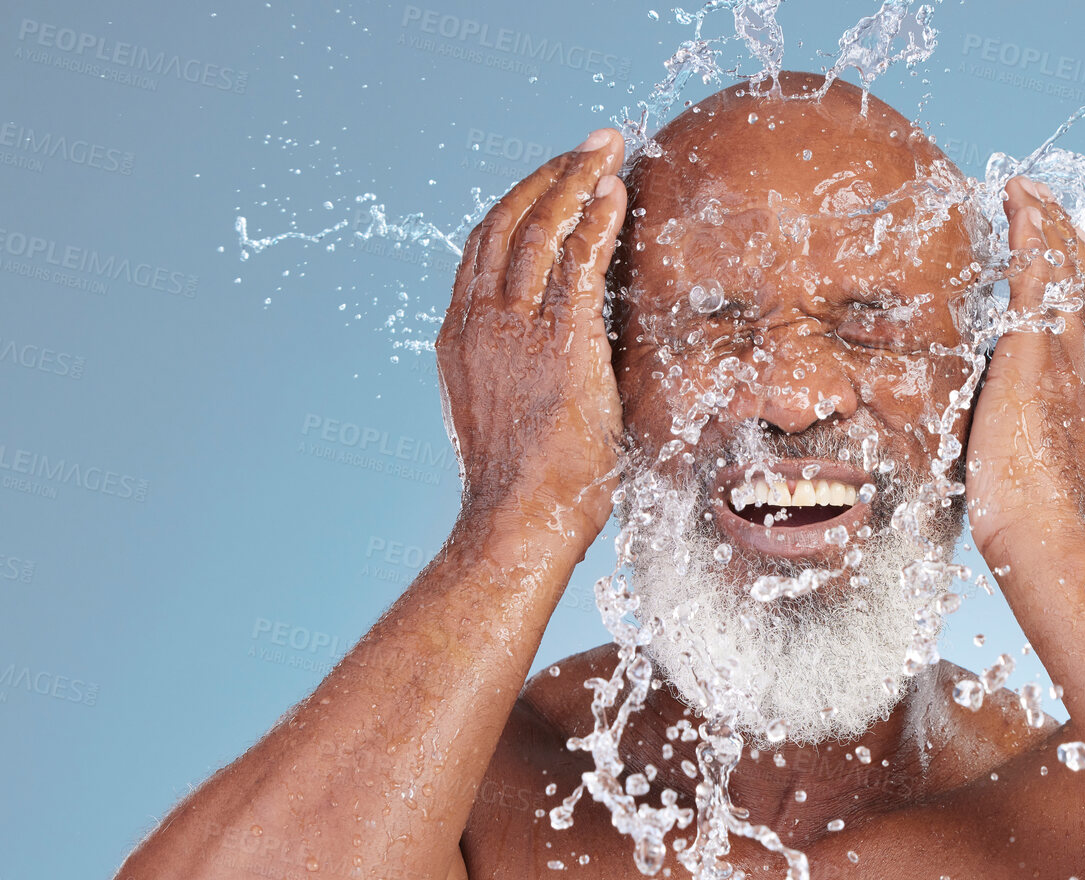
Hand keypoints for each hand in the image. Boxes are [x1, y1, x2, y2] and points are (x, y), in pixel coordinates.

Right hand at [436, 128, 627, 544]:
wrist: (518, 521)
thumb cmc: (526, 490)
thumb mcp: (511, 416)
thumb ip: (525, 376)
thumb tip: (559, 374)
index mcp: (460, 337)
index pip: (486, 249)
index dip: (520, 204)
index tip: (552, 181)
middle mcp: (479, 322)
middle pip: (508, 223)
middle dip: (551, 175)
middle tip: (587, 145)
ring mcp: (513, 329)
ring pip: (540, 230)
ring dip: (576, 181)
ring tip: (605, 150)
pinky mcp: (558, 342)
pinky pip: (578, 262)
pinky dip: (597, 220)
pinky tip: (616, 193)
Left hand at [965, 176, 1084, 556]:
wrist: (1055, 544)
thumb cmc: (1045, 535)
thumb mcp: (1056, 488)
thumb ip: (1049, 466)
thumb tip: (1031, 469)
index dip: (1080, 291)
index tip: (1062, 264)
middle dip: (1069, 242)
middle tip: (1047, 205)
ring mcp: (1072, 362)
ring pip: (1069, 274)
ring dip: (1049, 226)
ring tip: (1029, 191)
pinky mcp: (1038, 357)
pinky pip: (1039, 278)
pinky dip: (1032, 234)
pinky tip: (1018, 201)